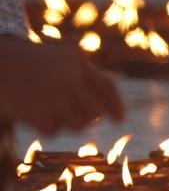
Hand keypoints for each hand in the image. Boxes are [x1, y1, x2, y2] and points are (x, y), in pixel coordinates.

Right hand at [0, 38, 123, 135]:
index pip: (106, 86)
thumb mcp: (59, 60)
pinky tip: (34, 112)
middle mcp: (69, 79)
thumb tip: (104, 108)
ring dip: (67, 122)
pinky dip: (46, 125)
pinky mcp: (38, 113)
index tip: (120, 119)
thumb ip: (83, 76)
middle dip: (89, 117)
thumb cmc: (27, 63)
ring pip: (78, 124)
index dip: (115, 105)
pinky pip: (54, 130)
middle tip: (77, 115)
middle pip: (95, 111)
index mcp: (76, 62)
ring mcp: (54, 97)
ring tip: (51, 110)